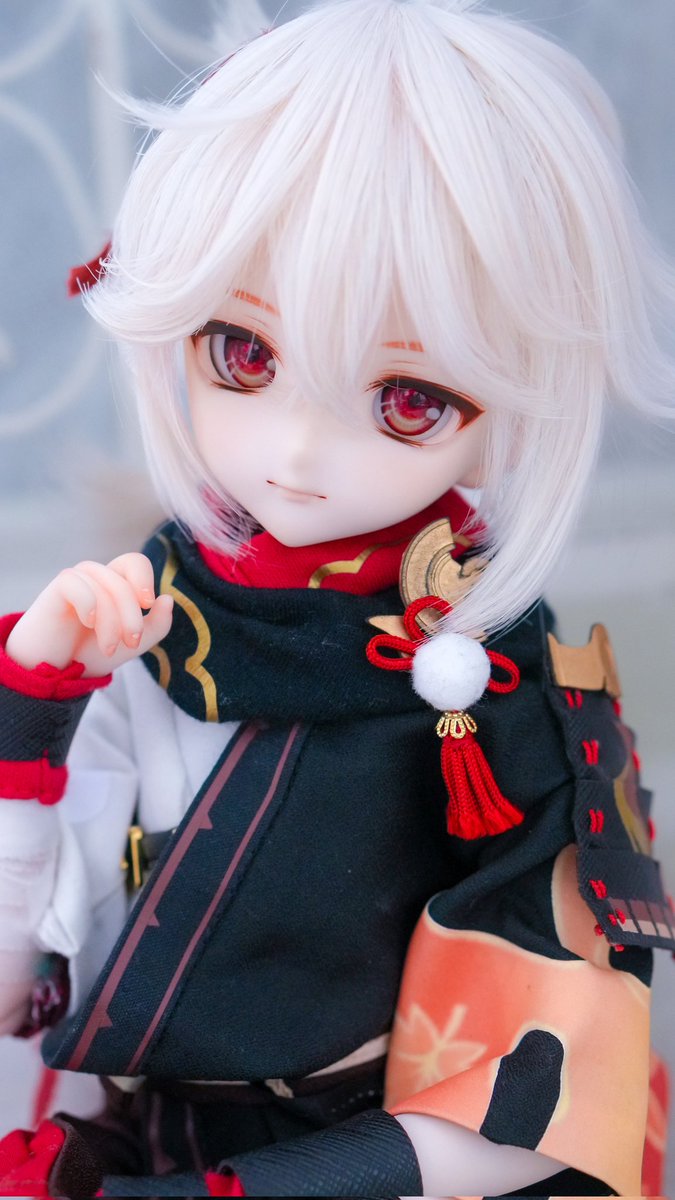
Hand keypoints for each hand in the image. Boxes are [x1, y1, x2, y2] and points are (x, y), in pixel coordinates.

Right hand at [5, 554, 173, 677]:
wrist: (54, 670)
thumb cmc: (91, 653)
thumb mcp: (133, 645)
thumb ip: (158, 625)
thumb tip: (168, 599)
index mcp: (115, 584)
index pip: (135, 562)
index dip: (144, 579)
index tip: (147, 605)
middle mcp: (96, 577)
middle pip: (124, 582)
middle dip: (132, 616)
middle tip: (131, 642)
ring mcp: (77, 581)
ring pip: (104, 588)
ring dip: (112, 622)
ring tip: (109, 648)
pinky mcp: (57, 588)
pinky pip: (77, 583)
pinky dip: (89, 603)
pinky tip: (88, 622)